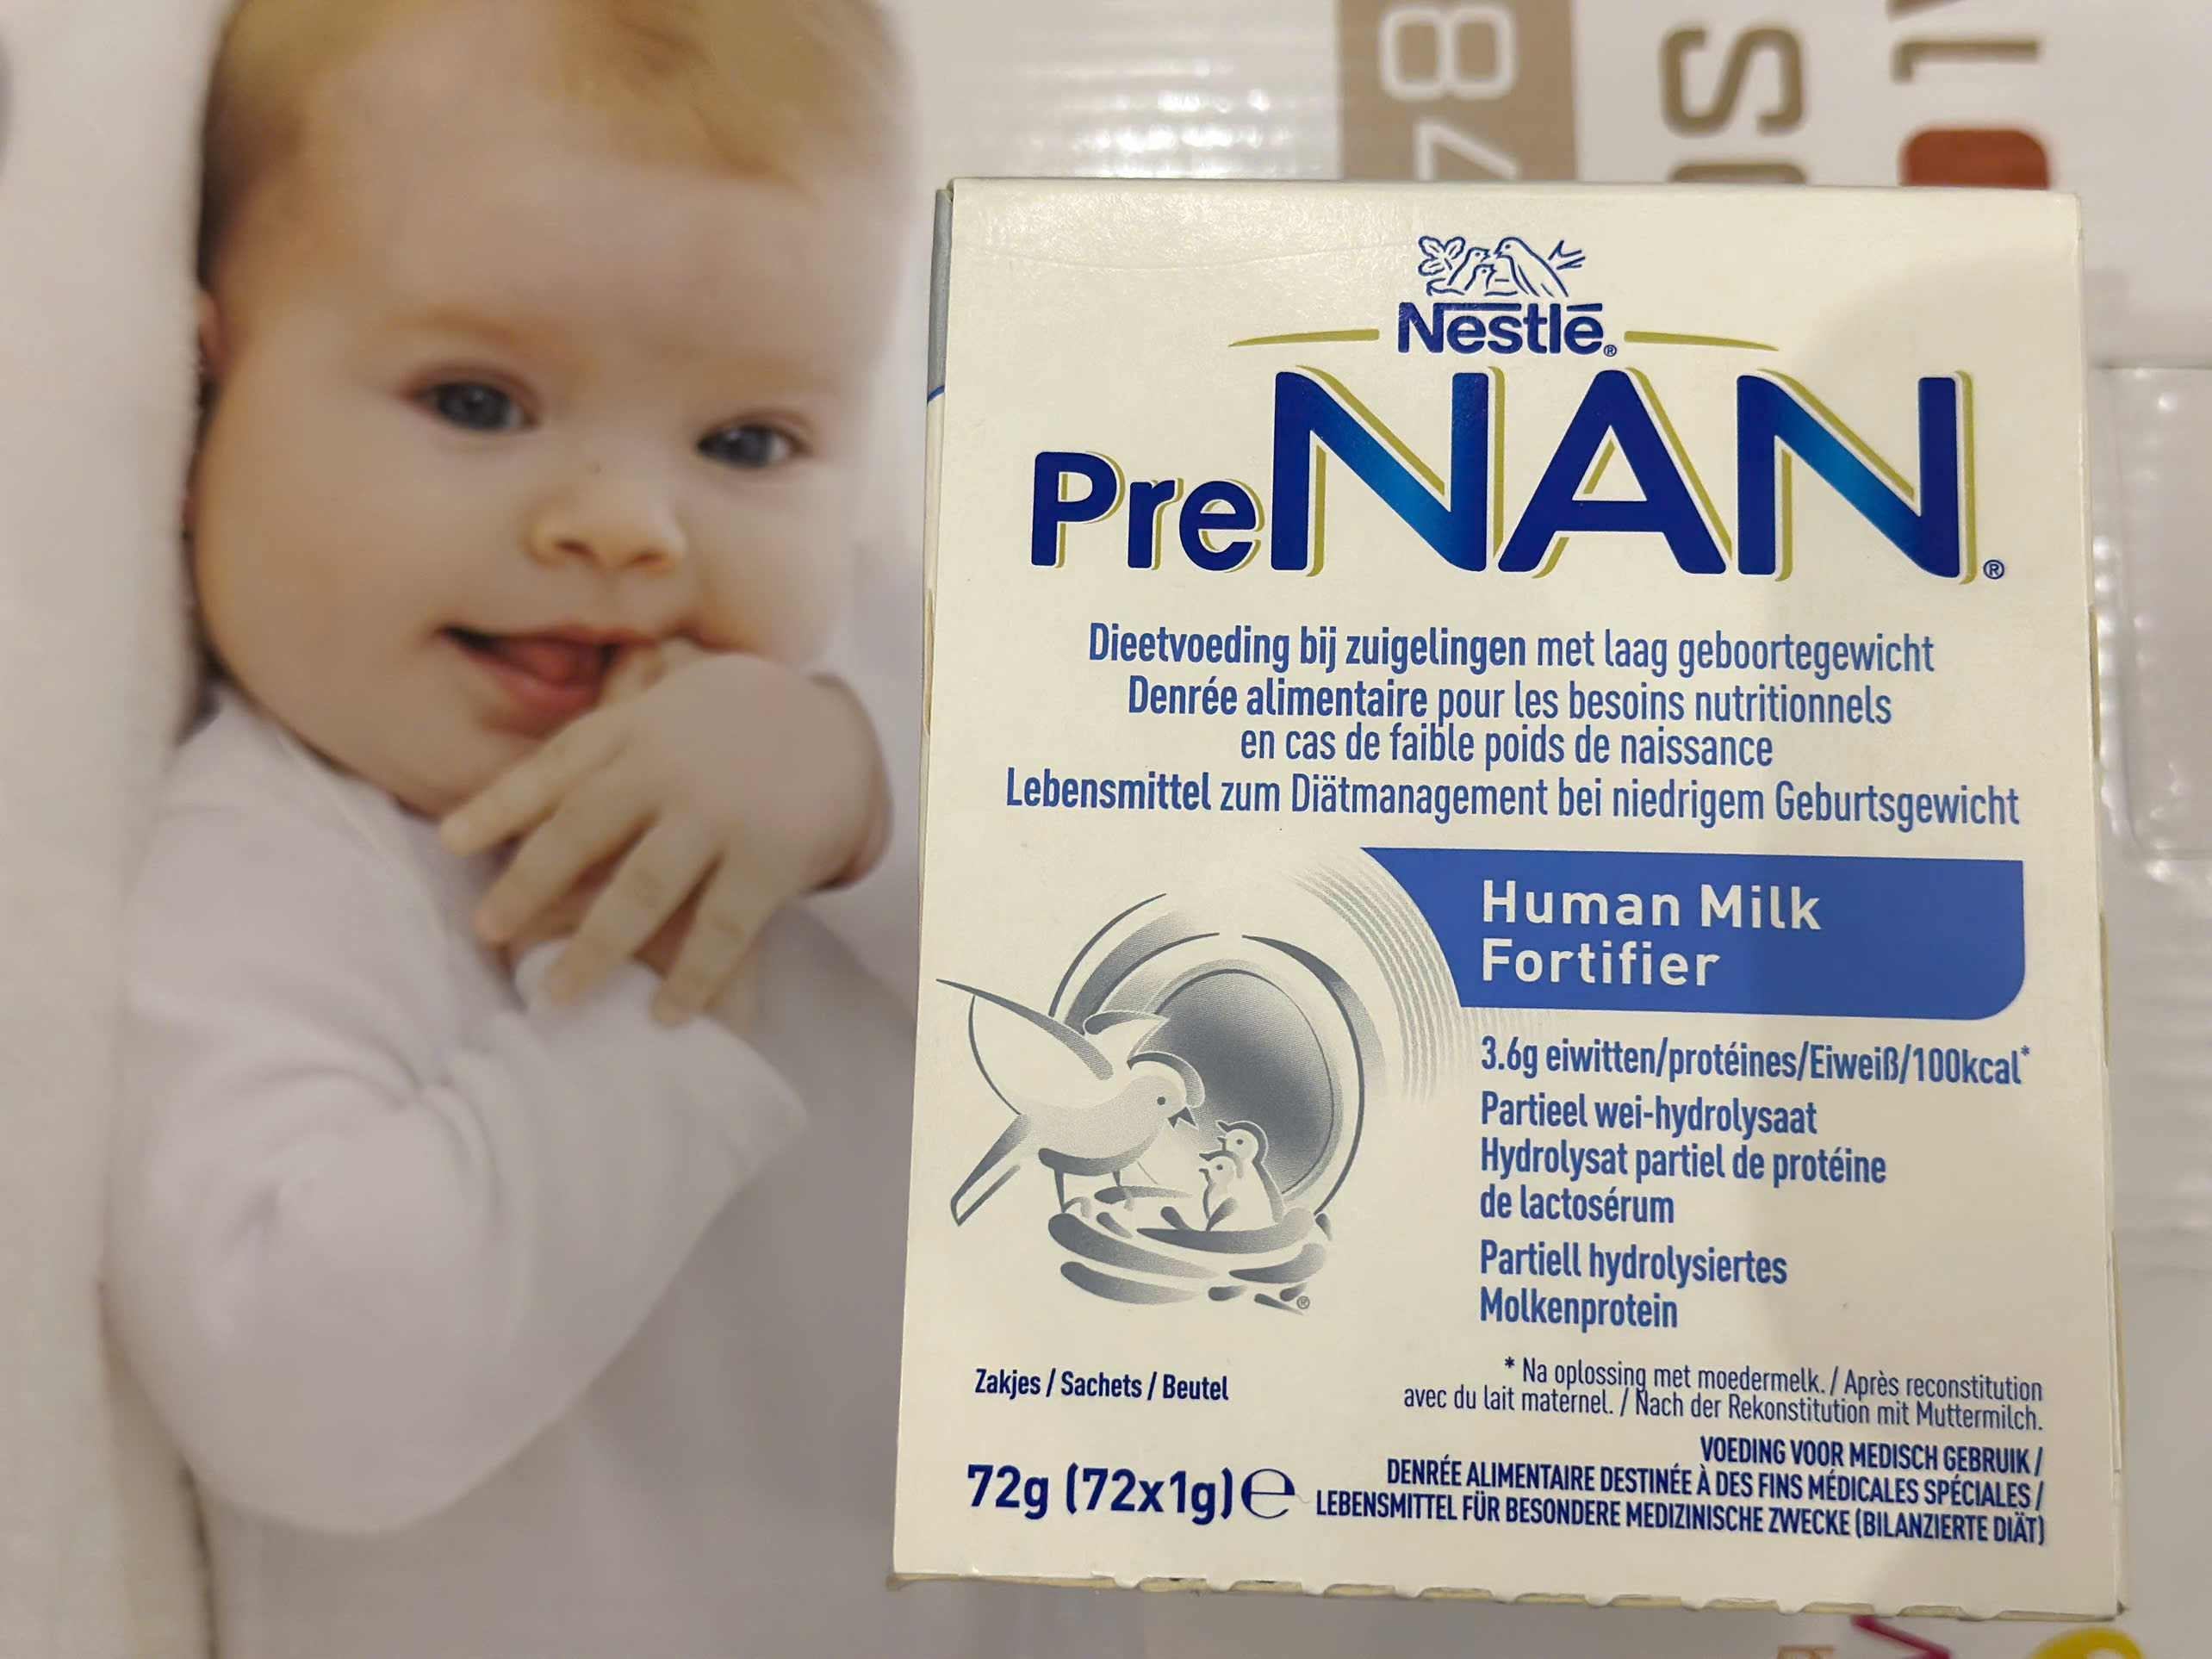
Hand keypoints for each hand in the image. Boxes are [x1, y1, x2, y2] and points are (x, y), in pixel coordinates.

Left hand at [442, 644, 887, 1022]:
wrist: (839, 727)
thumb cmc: (727, 726)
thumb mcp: (660, 712)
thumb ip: (596, 748)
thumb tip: (499, 799)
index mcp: (636, 730)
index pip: (556, 767)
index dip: (499, 804)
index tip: (449, 842)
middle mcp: (672, 767)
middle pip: (584, 828)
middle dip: (529, 884)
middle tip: (487, 932)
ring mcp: (722, 813)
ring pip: (644, 887)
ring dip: (596, 947)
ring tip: (557, 996)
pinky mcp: (771, 857)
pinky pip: (722, 927)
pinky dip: (692, 976)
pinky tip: (664, 1014)